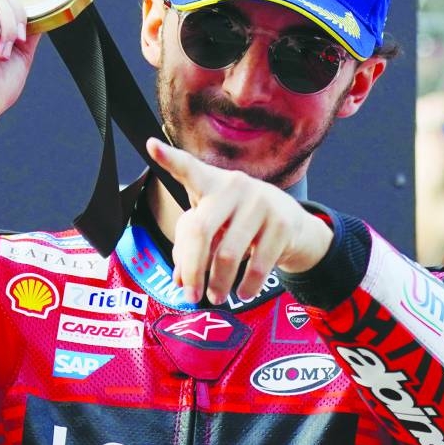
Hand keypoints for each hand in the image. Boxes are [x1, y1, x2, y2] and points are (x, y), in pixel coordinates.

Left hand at [146, 138, 332, 304]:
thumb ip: (190, 250)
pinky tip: (243, 293)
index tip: (150, 146)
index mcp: (212, 182)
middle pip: (200, 231)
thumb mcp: (214, 228)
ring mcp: (260, 202)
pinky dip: (247, 286)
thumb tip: (179, 281)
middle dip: (192, 269)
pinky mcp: (282, 223)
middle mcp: (235, 186)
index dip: (169, 159)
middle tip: (190, 297)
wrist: (293, 221)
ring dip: (219, 284)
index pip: (188, 168)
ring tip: (216, 297)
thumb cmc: (239, 222)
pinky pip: (257, 265)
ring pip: (227, 255)